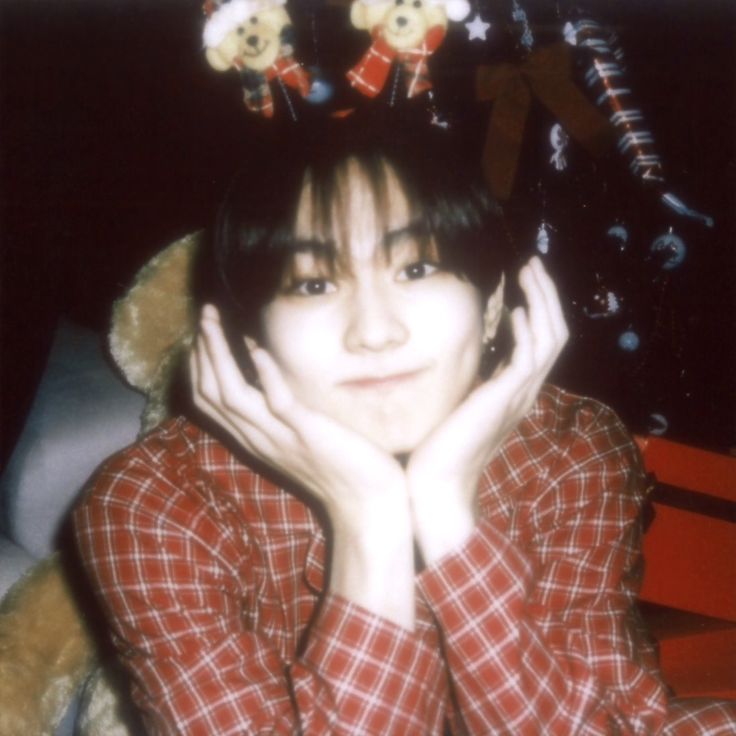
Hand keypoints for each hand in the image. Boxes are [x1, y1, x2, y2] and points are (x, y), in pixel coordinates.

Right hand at [190, 305, 414, 626]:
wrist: (367, 503)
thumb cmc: (339, 465)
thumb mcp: (296, 433)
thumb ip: (275, 405)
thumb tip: (260, 362)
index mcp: (254, 439)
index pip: (210, 401)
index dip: (200, 364)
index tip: (203, 332)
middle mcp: (259, 439)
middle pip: (211, 393)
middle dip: (203, 351)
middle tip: (204, 315)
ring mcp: (280, 437)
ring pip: (232, 394)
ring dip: (219, 354)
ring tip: (214, 322)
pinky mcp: (307, 434)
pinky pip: (277, 402)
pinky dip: (264, 374)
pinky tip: (257, 350)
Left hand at [407, 257, 568, 564]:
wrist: (435, 485)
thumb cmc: (437, 446)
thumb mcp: (456, 400)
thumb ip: (466, 377)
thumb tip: (457, 349)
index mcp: (514, 391)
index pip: (539, 340)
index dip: (537, 307)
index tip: (520, 280)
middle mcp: (524, 391)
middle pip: (553, 333)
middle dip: (545, 294)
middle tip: (531, 264)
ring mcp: (519, 396)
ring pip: (549, 338)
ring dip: (542, 301)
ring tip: (529, 272)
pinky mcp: (506, 399)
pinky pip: (529, 356)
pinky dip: (527, 331)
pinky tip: (515, 312)